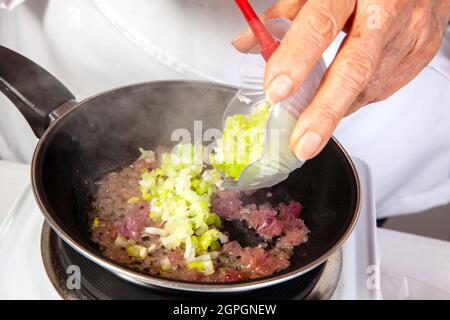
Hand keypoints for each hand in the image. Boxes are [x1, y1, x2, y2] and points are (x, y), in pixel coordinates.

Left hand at [233, 0, 449, 160]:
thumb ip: (285, 15)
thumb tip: (247, 43)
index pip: (319, 25)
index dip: (296, 60)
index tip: (276, 91)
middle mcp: (384, 12)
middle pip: (353, 69)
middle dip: (324, 112)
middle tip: (302, 142)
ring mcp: (408, 33)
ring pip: (369, 86)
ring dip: (336, 110)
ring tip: (313, 125)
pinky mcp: (421, 52)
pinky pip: (383, 88)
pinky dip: (356, 99)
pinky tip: (342, 99)